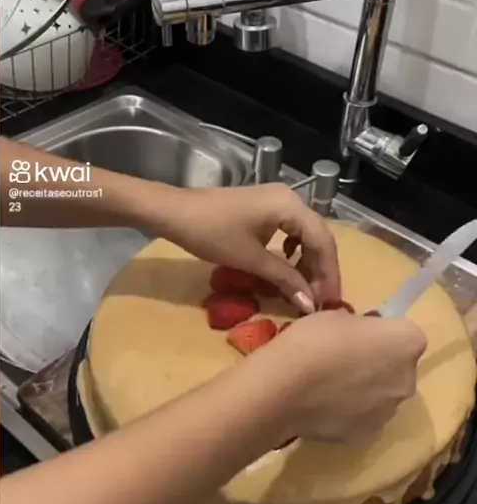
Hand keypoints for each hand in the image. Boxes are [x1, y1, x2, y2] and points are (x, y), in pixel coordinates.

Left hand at [154, 183, 339, 311]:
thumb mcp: (250, 260)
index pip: (323, 242)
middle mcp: (289, 198)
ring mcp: (276, 201)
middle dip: (320, 270)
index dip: (328, 274)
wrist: (173, 212)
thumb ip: (285, 280)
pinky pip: (290, 230)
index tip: (329, 303)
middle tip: (321, 302)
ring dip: (307, 262)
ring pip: (305, 234)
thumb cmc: (211, 233)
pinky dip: (294, 251)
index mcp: (290, 206)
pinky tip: (287, 266)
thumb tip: (311, 305)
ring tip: (305, 290)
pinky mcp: (263, 208)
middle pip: (318, 237)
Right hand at [256, 310, 426, 442]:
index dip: (383, 332)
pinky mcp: (370, 434)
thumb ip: (361, 328)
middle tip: (346, 359)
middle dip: (380, 363)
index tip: (360, 333)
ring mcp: (390, 411)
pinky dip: (353, 412)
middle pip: (399, 367)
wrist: (285, 387)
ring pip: (384, 394)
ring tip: (332, 386)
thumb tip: (359, 338)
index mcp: (407, 342)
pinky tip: (326, 405)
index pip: (406, 333)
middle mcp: (408, 379)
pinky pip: (366, 416)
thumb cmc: (314, 340)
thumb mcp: (338, 316)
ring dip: (368, 389)